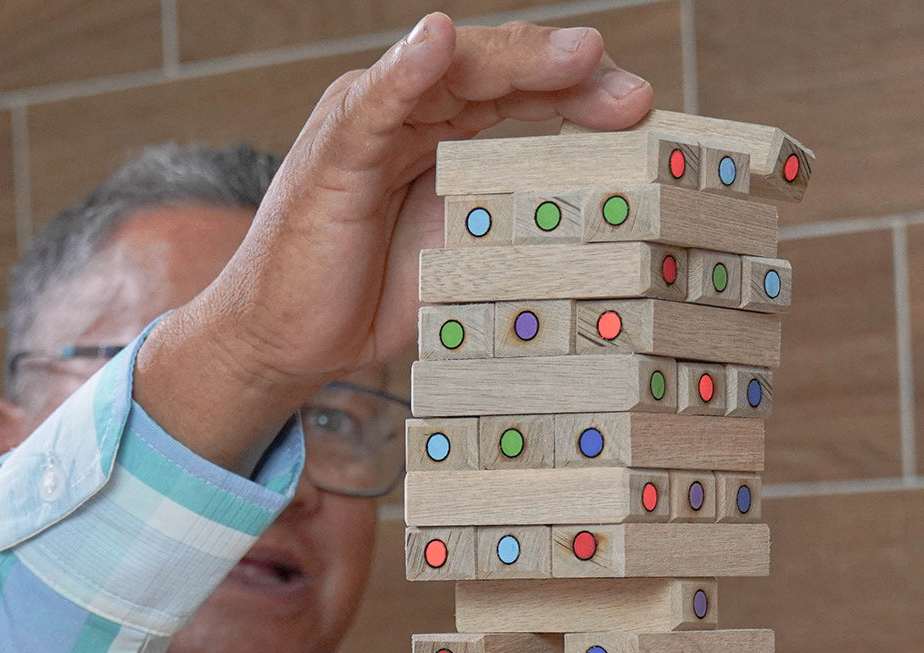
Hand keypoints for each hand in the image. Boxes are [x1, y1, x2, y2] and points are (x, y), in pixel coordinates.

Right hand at [136, 13, 652, 471]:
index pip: (516, 95)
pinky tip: (437, 42)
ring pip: (447, 73)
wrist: (285, 338)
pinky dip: (405, 71)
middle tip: (631, 95)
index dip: (578, 96)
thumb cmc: (361, 297)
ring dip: (514, 60)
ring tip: (577, 55)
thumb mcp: (454, 258)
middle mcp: (406, 116)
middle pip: (494, 74)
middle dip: (566, 75)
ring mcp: (367, 127)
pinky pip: (373, 104)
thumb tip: (585, 224)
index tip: (637, 115)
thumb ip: (504, 223)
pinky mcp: (333, 155)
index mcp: (438, 136)